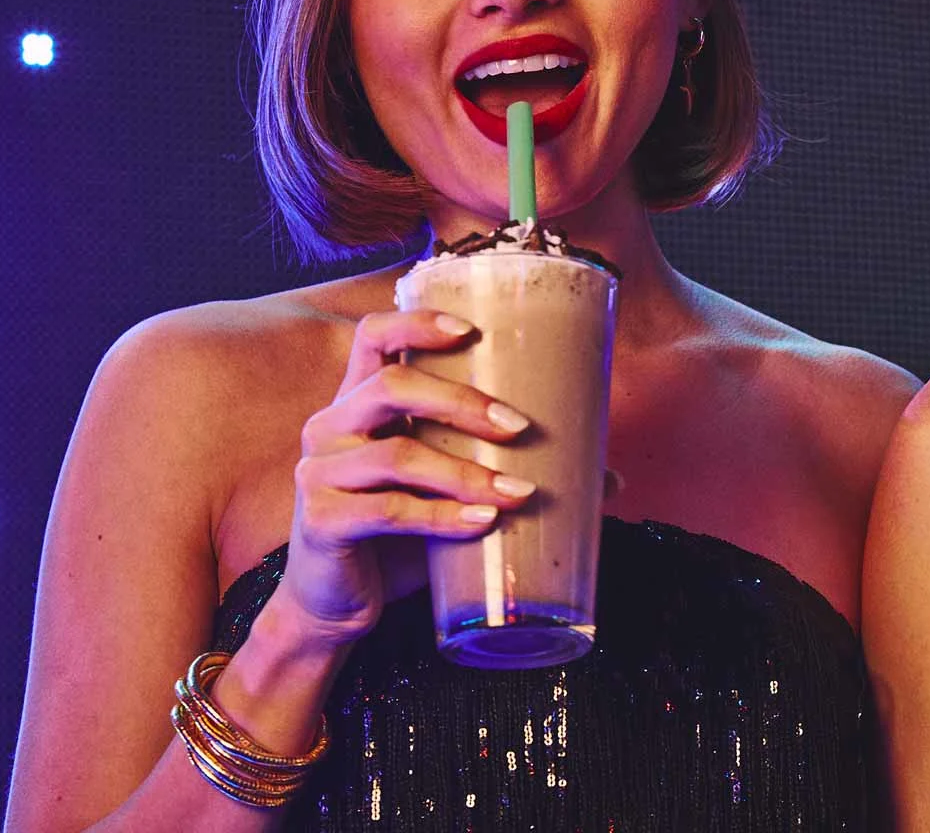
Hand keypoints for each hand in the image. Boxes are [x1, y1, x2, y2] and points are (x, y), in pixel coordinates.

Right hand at [269, 309, 539, 648]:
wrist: (338, 605)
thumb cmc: (399, 537)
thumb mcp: (450, 494)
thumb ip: (508, 474)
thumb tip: (610, 479)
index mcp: (357, 402)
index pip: (374, 337)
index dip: (417, 323)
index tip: (471, 330)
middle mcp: (331, 426)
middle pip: (392, 386)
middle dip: (463, 401)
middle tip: (520, 427)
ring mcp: (319, 473)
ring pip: (397, 454)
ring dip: (466, 472)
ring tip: (517, 494)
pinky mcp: (320, 521)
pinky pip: (388, 511)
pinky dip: (441, 517)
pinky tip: (481, 524)